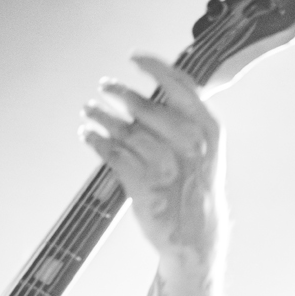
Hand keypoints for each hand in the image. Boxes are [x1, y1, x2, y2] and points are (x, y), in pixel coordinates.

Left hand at [80, 55, 222, 269]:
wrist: (196, 237)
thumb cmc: (197, 191)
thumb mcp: (206, 151)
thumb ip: (187, 121)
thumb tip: (156, 92)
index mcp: (206, 128)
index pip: (178, 85)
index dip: (153, 67)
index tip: (133, 58)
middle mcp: (187, 143)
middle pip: (145, 106)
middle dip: (119, 93)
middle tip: (104, 86)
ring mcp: (165, 164)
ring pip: (125, 130)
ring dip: (101, 117)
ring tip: (88, 110)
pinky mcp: (143, 185)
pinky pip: (113, 155)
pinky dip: (96, 142)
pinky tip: (87, 135)